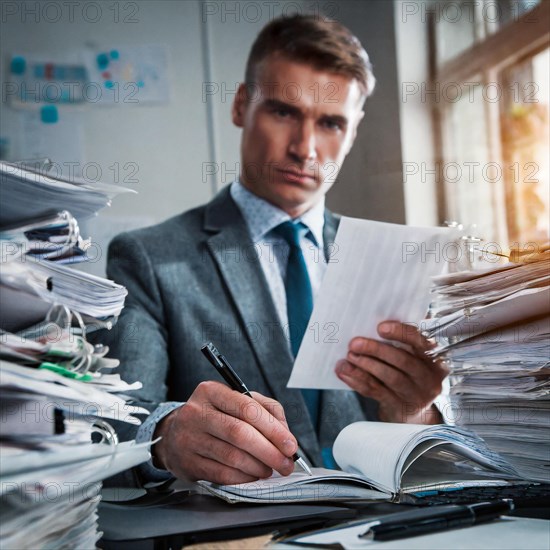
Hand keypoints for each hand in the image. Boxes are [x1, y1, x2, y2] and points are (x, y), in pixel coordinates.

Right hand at [152, 381, 297, 483]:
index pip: (247, 408)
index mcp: (211, 391)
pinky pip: (222, 474)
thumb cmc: (214, 416)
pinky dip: (243, 478)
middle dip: (269, 451)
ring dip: (258, 467)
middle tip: (286, 463)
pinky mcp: (187, 463)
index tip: (290, 444)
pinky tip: (252, 476)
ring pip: (232, 457)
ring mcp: (189, 438)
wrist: (173, 434)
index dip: (273, 429)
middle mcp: (196, 412)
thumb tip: (285, 434)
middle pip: (240, 433)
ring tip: (269, 469)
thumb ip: (265, 410)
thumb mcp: (236, 401)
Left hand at [335, 321, 448, 423]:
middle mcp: (428, 377)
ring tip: (350, 356)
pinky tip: (345, 371)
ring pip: (390, 377)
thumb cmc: (408, 375)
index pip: (420, 341)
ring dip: (366, 365)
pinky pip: (376, 391)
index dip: (401, 333)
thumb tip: (369, 326)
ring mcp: (416, 394)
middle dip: (376, 350)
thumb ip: (400, 343)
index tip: (380, 328)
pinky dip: (358, 380)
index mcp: (433, 357)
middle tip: (354, 343)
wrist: (413, 412)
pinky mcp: (399, 407)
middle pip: (404, 360)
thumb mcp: (413, 358)